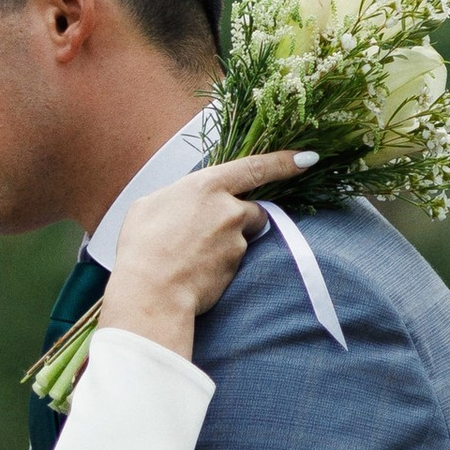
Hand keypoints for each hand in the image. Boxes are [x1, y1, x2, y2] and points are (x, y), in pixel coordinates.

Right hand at [101, 152, 314, 353]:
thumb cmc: (142, 245)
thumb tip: (184, 200)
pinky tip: (195, 270)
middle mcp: (228, 210)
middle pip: (252, 209)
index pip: (255, 168)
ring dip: (228, 243)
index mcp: (206, 185)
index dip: (284, 162)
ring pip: (242, 238)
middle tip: (208, 232)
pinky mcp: (237, 268)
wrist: (151, 291)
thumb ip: (178, 196)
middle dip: (240, 218)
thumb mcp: (150, 204)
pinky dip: (219, 264)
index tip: (307, 158)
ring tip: (193, 255)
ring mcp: (236, 241)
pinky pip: (233, 262)